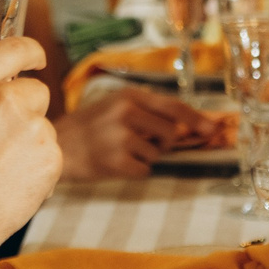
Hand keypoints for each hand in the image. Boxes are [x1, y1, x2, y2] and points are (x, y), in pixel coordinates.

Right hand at [0, 36, 62, 268]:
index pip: (18, 47)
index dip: (30, 52)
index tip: (34, 59)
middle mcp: (8, 100)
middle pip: (34, 89)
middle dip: (21, 107)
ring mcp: (34, 130)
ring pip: (41, 124)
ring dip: (26, 137)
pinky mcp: (52, 158)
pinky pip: (49, 151)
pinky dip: (35, 163)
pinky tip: (8, 179)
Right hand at [56, 87, 208, 179]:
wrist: (56, 146)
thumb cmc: (90, 127)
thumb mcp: (115, 106)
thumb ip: (147, 111)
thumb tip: (188, 126)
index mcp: (128, 97)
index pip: (172, 107)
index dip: (196, 119)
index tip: (212, 129)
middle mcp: (126, 114)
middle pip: (171, 133)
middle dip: (162, 141)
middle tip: (138, 141)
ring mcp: (120, 138)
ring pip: (157, 154)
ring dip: (145, 156)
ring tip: (119, 150)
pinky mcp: (115, 161)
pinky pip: (144, 170)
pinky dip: (134, 170)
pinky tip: (115, 163)